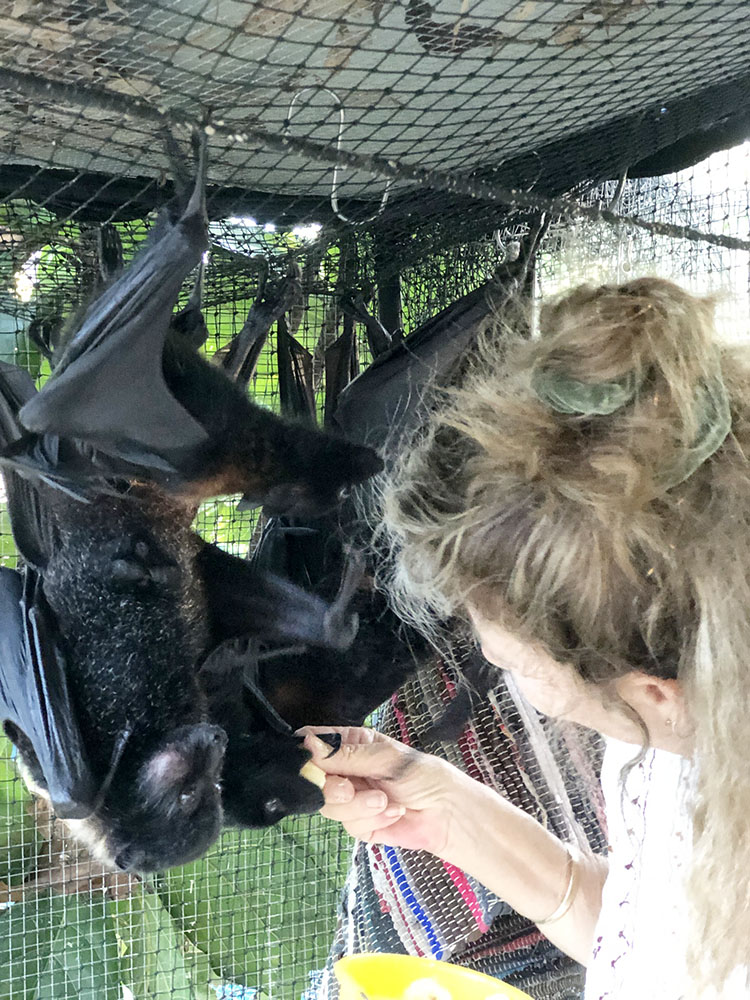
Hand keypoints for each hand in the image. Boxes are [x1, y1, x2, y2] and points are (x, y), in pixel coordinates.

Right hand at [299, 726, 462, 855]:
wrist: (447, 814)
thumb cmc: (422, 774)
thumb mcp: (384, 758)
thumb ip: (346, 755)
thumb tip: (308, 745)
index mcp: (351, 743)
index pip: (313, 744)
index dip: (305, 754)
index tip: (309, 764)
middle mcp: (345, 769)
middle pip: (313, 779)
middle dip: (332, 788)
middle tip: (350, 789)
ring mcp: (350, 797)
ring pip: (329, 805)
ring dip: (358, 806)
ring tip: (384, 801)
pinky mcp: (357, 823)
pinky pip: (348, 824)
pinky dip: (371, 819)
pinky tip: (393, 812)